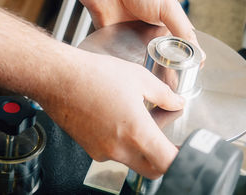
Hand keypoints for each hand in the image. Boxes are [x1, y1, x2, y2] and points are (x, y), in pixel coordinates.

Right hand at [42, 50, 184, 178]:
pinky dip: (124, 145)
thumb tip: (177, 102)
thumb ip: (164, 94)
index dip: (181, 162)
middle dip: (165, 161)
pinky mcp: (90, 148)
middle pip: (152, 169)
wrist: (58, 78)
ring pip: (133, 161)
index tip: (186, 154)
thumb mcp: (139, 78)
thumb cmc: (95, 75)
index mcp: (136, 132)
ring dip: (144, 150)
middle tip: (170, 144)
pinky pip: (114, 153)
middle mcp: (119, 149)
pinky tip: (121, 121)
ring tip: (143, 122)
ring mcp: (102, 152)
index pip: (167, 163)